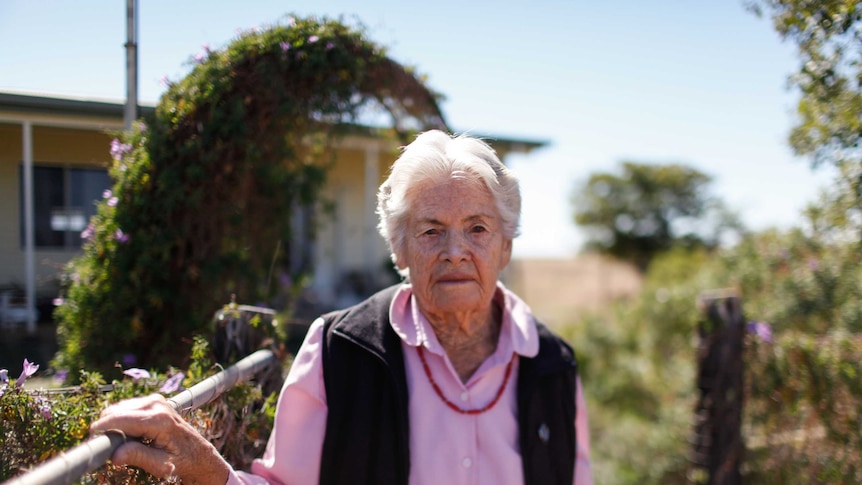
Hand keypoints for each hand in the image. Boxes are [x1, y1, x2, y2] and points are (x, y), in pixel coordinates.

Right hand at [90, 394, 229, 484]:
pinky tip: (129, 435)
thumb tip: (114, 455)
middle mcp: (156, 404)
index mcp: (158, 419)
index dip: (100, 430)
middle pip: (114, 411)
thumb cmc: (181, 460)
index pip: (118, 418)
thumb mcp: (161, 465)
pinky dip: (121, 420)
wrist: (197, 451)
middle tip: (104, 448)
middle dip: (104, 428)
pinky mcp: (153, 400)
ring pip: (117, 408)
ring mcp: (155, 399)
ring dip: (112, 424)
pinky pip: (125, 408)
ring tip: (120, 443)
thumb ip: (139, 457)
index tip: (89, 443)